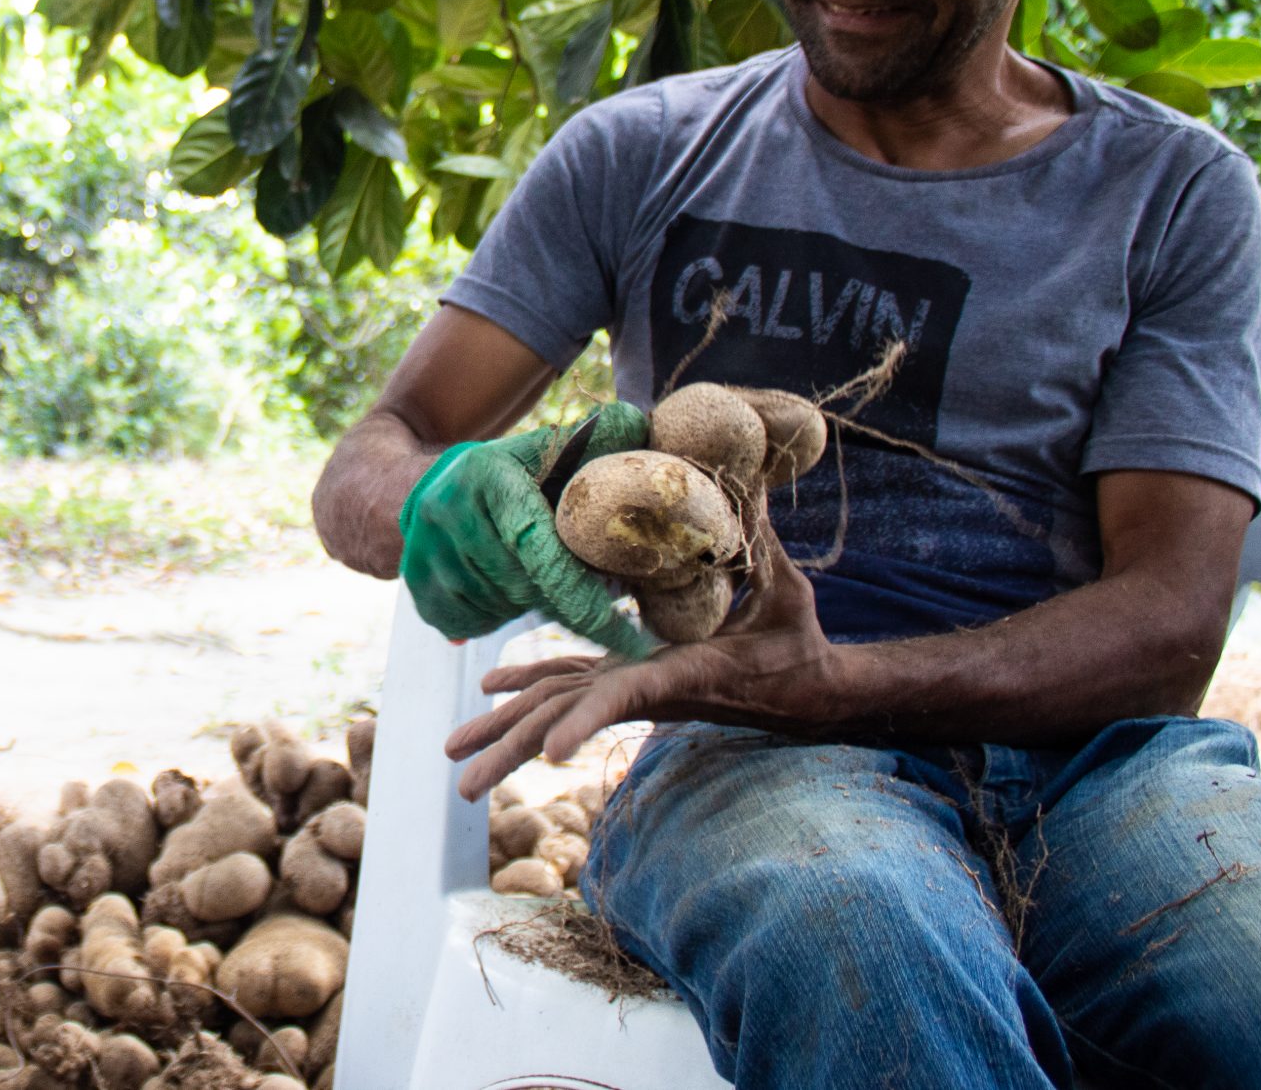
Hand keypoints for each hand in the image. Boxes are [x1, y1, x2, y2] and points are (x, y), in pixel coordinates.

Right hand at [398, 404, 652, 649]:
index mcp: (488, 477)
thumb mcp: (547, 450)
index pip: (542, 552)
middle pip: (524, 588)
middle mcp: (448, 511)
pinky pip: (469, 623)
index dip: (586, 601)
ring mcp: (425, 549)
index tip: (631, 639)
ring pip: (499, 609)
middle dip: (560, 595)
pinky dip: (492, 617)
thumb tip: (642, 423)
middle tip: (577, 582)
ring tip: (530, 573)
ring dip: (526, 605)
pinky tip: (499, 589)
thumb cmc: (509, 471)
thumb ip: (597, 440)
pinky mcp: (414, 581)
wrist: (430, 480)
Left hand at [444, 512, 837, 798]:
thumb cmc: (801, 644)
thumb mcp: (786, 592)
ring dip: (504, 732)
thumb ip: (762, 542)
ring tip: (452, 755)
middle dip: (512, 748)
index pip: (623, 699)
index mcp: (677, 676)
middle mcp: (642, 692)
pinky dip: (529, 687)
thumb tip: (749, 481)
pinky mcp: (630, 682)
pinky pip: (569, 688)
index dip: (585, 721)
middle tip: (458, 779)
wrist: (809, 692)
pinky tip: (492, 686)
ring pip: (556, 711)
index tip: (553, 753)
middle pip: (565, 722)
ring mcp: (631, 688)